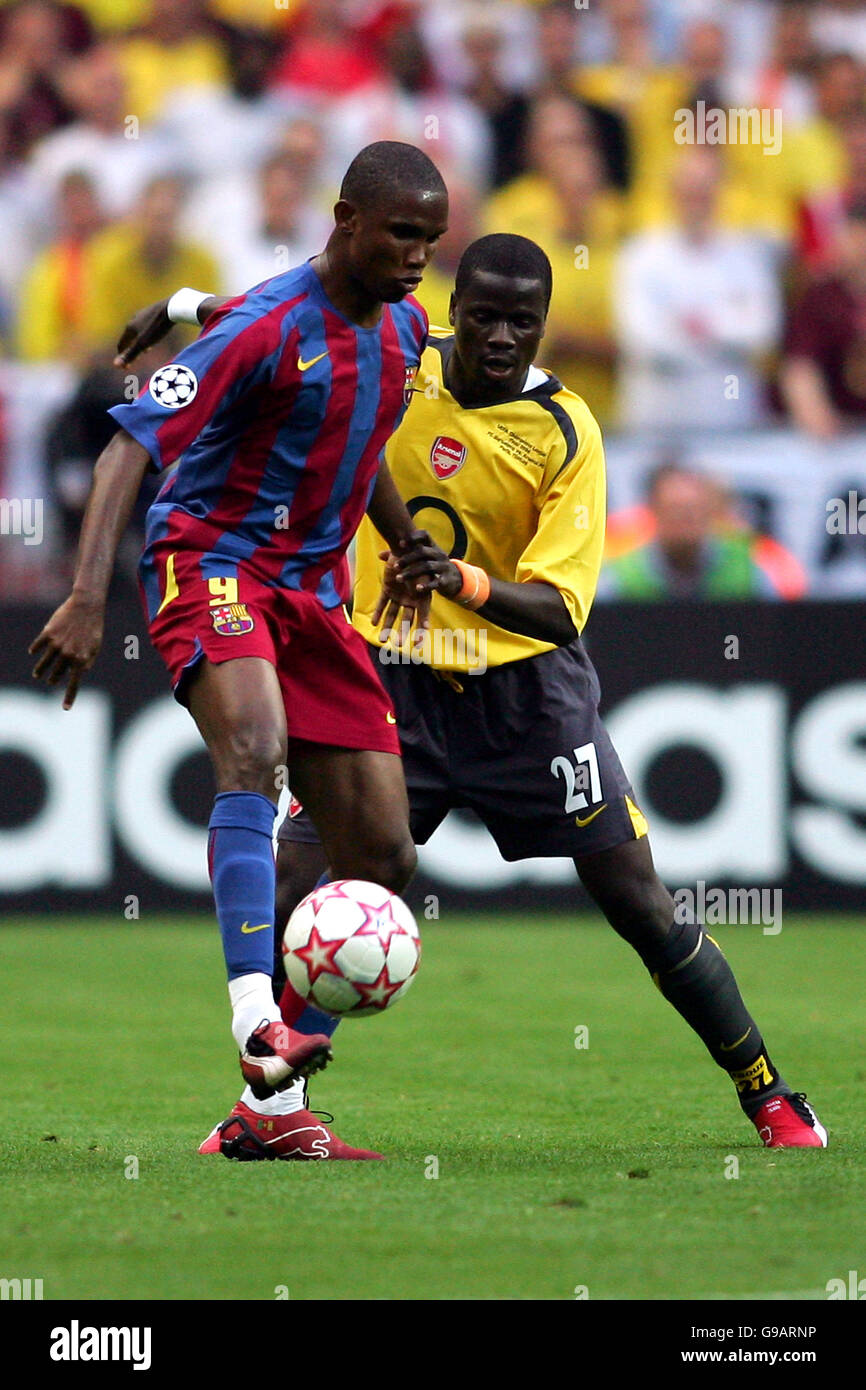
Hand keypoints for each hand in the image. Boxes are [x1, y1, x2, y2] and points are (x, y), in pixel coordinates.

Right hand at [29, 593, 104, 708]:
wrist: (86, 606)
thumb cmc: (93, 628)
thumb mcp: (95, 647)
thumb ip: (87, 662)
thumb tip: (78, 673)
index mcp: (81, 659)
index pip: (74, 683)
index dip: (69, 696)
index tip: (65, 708)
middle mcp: (67, 654)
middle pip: (56, 673)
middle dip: (53, 679)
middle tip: (51, 682)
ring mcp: (56, 644)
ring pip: (44, 662)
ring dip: (40, 670)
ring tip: (37, 674)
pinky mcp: (48, 633)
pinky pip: (38, 646)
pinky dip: (35, 650)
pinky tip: (33, 653)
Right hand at [114, 299, 171, 367]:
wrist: (171, 308)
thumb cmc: (157, 328)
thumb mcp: (144, 344)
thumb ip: (131, 355)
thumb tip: (115, 365)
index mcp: (130, 327)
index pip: (121, 344)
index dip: (122, 356)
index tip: (125, 366)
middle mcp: (134, 319)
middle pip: (129, 337)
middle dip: (130, 349)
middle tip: (133, 359)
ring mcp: (143, 314)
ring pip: (138, 331)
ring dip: (139, 342)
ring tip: (145, 350)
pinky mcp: (154, 311)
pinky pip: (147, 325)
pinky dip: (147, 334)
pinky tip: (154, 335)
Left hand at [372, 551, 432, 648]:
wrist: (406, 546)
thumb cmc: (417, 555)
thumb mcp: (421, 566)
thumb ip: (420, 576)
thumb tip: (420, 584)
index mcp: (421, 595)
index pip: (422, 615)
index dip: (421, 626)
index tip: (419, 640)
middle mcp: (411, 598)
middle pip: (407, 619)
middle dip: (403, 632)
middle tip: (399, 644)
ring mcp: (399, 595)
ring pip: (392, 614)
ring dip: (388, 627)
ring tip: (382, 640)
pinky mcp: (388, 590)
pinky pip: (382, 604)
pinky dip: (378, 612)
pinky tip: (374, 623)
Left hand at [391, 532, 462, 600]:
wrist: (455, 579)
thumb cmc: (433, 566)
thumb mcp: (422, 559)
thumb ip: (402, 556)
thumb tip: (380, 555)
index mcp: (432, 546)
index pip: (425, 535)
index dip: (413, 537)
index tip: (400, 543)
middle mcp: (439, 553)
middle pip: (422, 552)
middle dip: (407, 558)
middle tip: (395, 566)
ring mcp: (444, 566)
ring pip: (427, 567)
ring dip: (411, 572)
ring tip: (399, 578)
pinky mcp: (446, 580)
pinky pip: (436, 582)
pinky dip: (426, 585)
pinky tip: (417, 589)